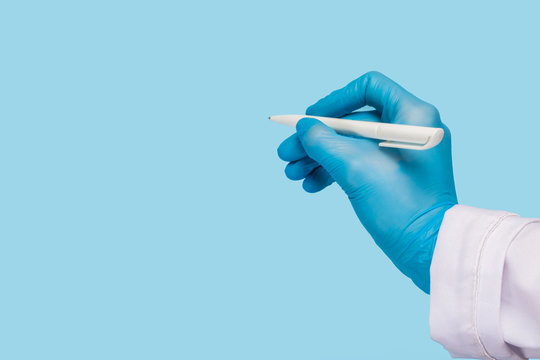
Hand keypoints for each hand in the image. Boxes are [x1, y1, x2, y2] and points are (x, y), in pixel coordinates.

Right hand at [277, 71, 456, 292]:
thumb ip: (325, 142)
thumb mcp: (357, 169)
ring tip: (292, 174)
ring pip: (351, 145)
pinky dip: (334, 171)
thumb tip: (304, 128)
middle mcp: (409, 129)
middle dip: (316, 138)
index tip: (311, 119)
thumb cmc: (403, 207)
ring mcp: (402, 154)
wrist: (429, 252)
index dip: (335, 99)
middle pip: (352, 121)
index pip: (368, 87)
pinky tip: (311, 185)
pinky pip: (358, 163)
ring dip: (319, 157)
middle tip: (286, 154)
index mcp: (412, 116)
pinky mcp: (394, 175)